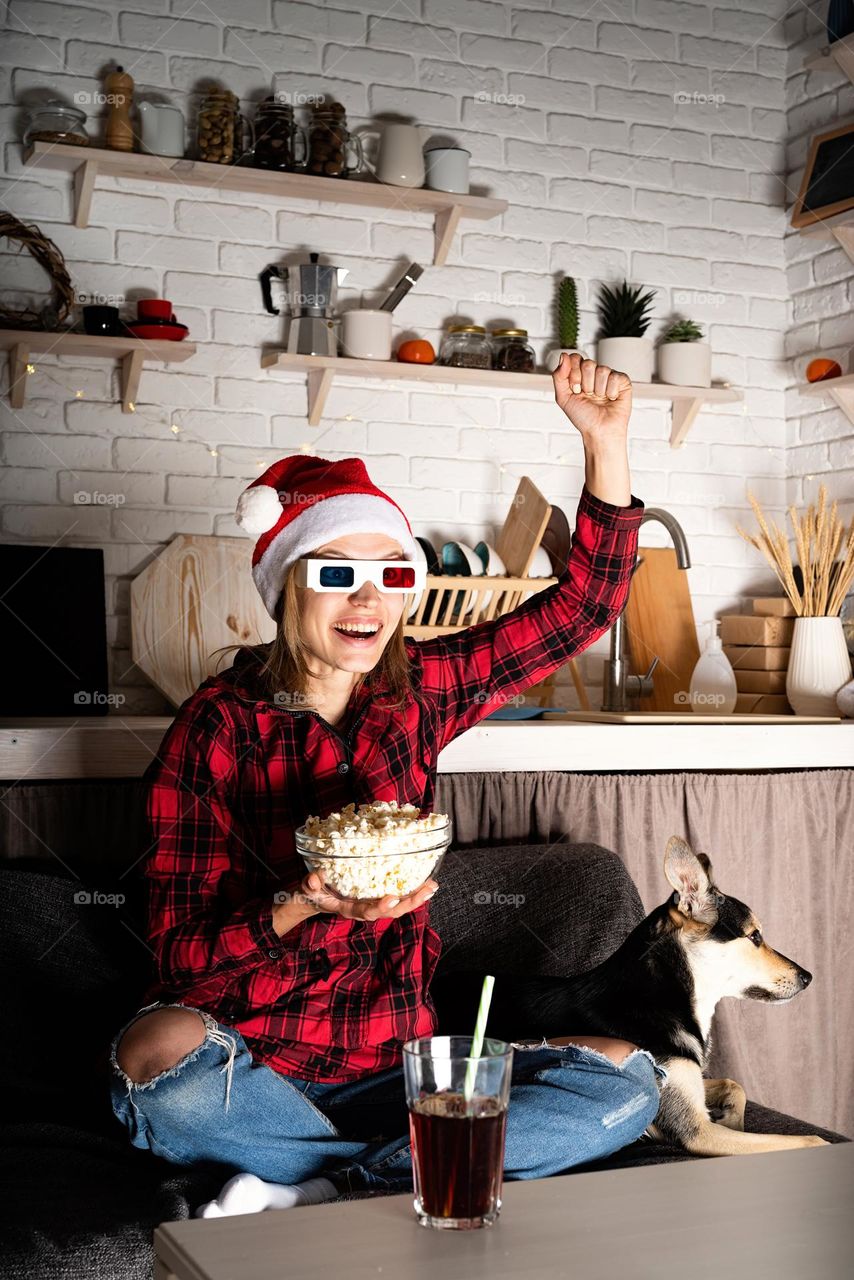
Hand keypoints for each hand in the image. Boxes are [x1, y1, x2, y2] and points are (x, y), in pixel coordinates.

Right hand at [299, 871, 438, 922]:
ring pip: (398, 906)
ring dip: (416, 897)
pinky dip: (411, 891)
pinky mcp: (376, 896)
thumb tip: (313, 880)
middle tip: (427, 891)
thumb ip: (310, 885)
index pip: (366, 912)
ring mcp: (372, 904)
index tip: (393, 898)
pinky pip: (397, 897)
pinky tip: (424, 882)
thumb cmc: (312, 893)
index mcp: (348, 909)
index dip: (380, 907)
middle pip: (390, 912)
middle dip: (410, 903)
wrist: (315, 898)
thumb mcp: (307, 888)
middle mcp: (364, 909)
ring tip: (432, 886)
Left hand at [552, 352, 631, 443]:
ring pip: (602, 370)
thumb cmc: (583, 417)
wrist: (599, 431)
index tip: (575, 389)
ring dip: (598, 390)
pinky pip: (615, 376)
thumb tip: (563, 356)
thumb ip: (559, 376)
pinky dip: (611, 391)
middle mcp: (595, 374)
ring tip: (600, 399)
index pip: (575, 358)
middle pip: (588, 363)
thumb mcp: (563, 398)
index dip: (573, 373)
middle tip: (588, 395)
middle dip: (585, 383)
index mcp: (580, 375)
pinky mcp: (623, 381)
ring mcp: (609, 376)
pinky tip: (611, 398)